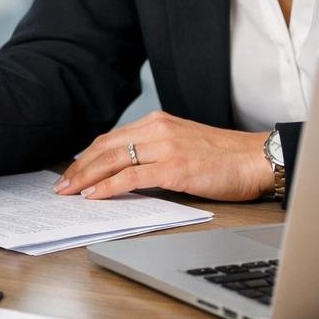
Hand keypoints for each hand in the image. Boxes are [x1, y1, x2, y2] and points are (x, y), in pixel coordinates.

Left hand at [55, 111, 273, 201]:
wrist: (257, 158)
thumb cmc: (224, 157)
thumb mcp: (183, 144)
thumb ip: (156, 151)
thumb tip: (127, 172)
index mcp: (158, 122)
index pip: (111, 138)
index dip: (87, 156)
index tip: (72, 171)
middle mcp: (158, 129)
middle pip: (105, 148)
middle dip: (79, 167)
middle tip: (61, 185)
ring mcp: (166, 147)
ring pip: (113, 160)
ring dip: (86, 177)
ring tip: (69, 192)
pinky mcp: (175, 168)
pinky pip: (132, 177)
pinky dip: (109, 187)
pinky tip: (94, 195)